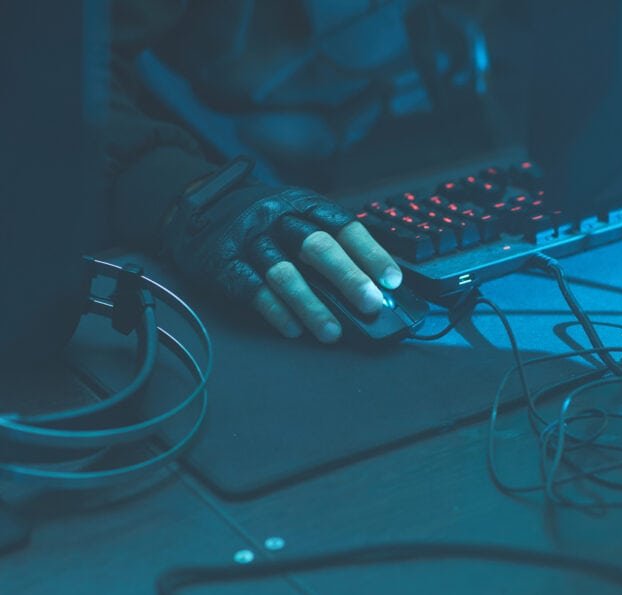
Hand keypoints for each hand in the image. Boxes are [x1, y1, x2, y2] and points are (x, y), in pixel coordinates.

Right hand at [163, 159, 401, 342]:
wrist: (198, 205)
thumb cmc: (266, 221)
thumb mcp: (299, 217)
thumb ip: (332, 248)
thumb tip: (375, 287)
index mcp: (305, 205)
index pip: (345, 227)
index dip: (372, 254)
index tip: (392, 280)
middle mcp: (279, 219)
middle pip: (318, 246)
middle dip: (348, 278)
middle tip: (371, 304)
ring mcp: (250, 241)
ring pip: (285, 273)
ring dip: (312, 306)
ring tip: (333, 332)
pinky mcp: (224, 263)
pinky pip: (252, 290)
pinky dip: (275, 312)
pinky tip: (294, 329)